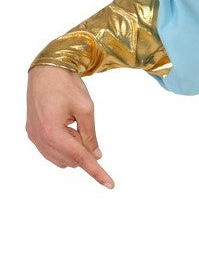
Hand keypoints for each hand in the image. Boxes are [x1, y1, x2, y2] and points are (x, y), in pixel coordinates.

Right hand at [26, 65, 114, 187]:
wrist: (46, 70)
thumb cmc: (65, 85)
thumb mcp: (86, 109)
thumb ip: (91, 135)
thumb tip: (96, 156)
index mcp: (52, 132)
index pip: (80, 158)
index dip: (97, 172)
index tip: (110, 184)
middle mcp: (40, 138)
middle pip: (71, 160)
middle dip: (83, 149)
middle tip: (81, 125)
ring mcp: (34, 137)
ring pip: (61, 159)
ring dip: (73, 148)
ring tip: (71, 123)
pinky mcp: (32, 133)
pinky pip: (51, 152)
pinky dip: (63, 146)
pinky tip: (65, 127)